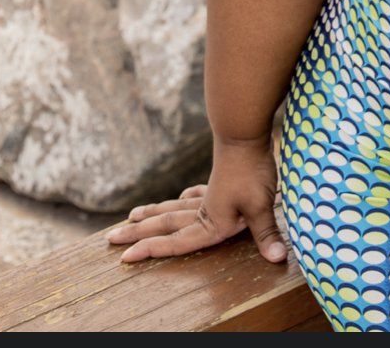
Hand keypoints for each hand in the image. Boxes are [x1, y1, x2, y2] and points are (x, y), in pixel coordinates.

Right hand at [106, 137, 285, 264]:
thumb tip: (278, 258)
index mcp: (210, 221)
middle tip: (110, 239)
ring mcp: (209, 192)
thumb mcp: (261, 205)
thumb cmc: (252, 169)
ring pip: (174, 208)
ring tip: (132, 216)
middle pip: (166, 224)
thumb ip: (266, 234)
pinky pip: (196, 194)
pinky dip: (186, 198)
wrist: (246, 131)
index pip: (176, 242)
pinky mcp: (218, 179)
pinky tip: (181, 198)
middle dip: (139, 233)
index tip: (126, 257)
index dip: (152, 250)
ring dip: (154, 215)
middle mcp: (203, 209)